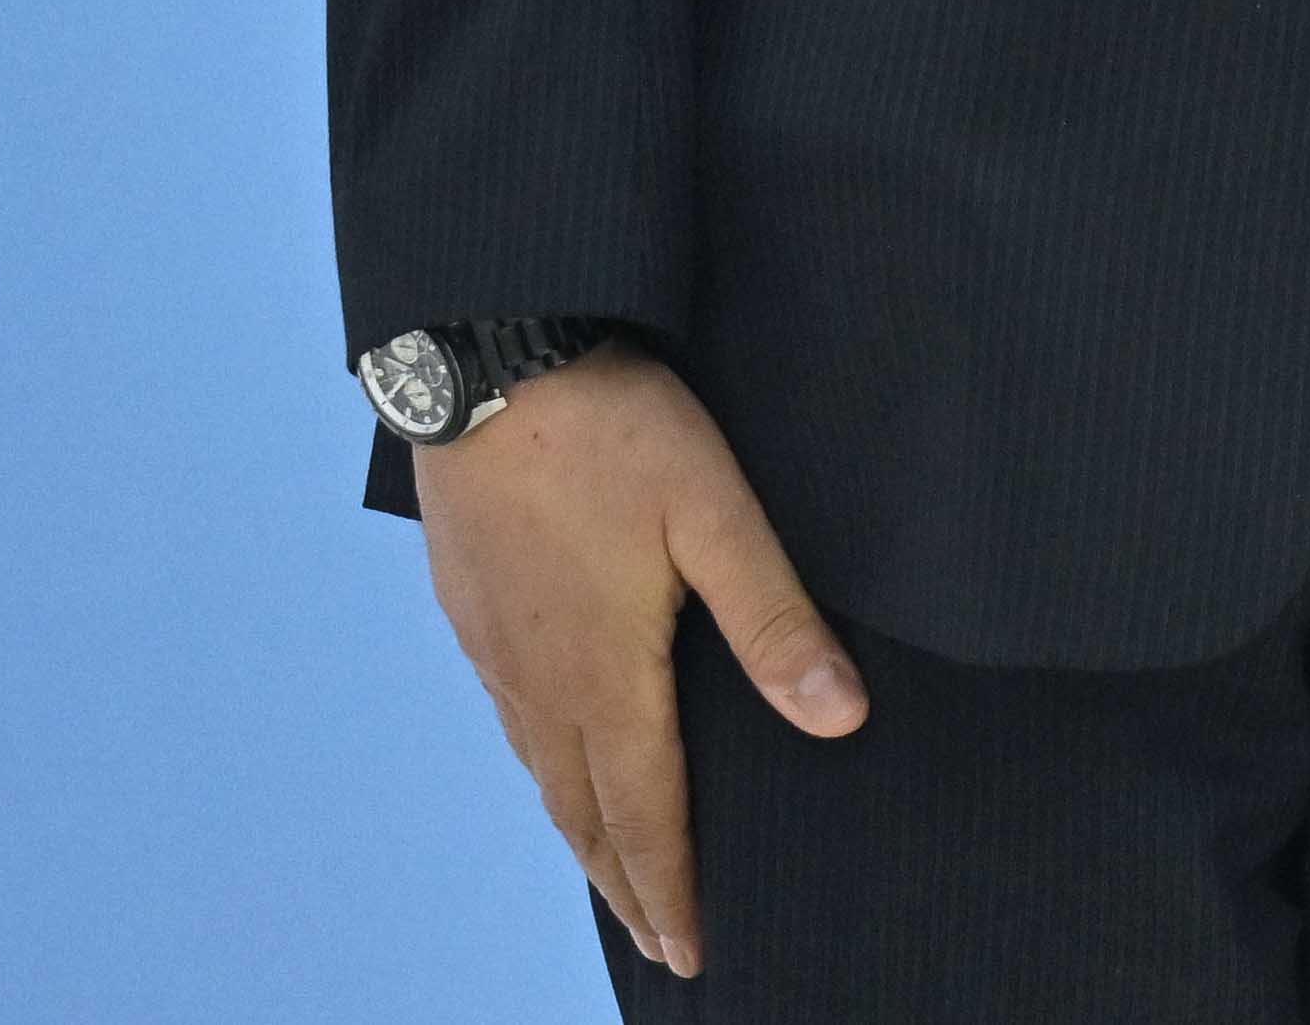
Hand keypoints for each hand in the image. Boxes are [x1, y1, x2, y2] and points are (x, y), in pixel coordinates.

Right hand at [407, 350, 865, 977]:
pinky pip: (510, 721)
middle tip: (658, 944)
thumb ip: (775, 618)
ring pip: (542, 771)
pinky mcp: (471, 609)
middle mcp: (538, 681)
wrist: (485, 360)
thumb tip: (838, 718)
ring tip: (614, 874)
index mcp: (604, 674)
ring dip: (583, 834)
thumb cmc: (611, 431)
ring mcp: (496, 648)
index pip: (644, 811)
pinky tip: (554, 761)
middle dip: (626, 883)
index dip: (671, 886)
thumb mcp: (716, 514)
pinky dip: (544, 770)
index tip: (690, 950)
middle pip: (585, 812)